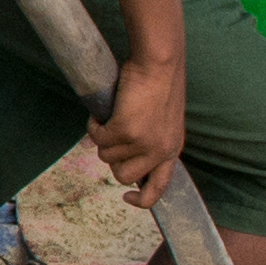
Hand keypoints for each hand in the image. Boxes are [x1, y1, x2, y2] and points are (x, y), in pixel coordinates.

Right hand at [88, 59, 186, 208]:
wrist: (159, 64)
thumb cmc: (160, 83)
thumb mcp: (164, 120)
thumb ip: (150, 139)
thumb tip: (119, 152)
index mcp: (172, 150)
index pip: (159, 188)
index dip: (142, 199)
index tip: (127, 197)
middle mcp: (159, 152)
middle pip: (123, 175)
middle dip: (113, 158)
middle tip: (112, 136)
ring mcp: (142, 143)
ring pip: (106, 156)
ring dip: (102, 139)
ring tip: (108, 118)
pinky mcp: (125, 131)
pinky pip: (97, 138)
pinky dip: (94, 126)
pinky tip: (99, 114)